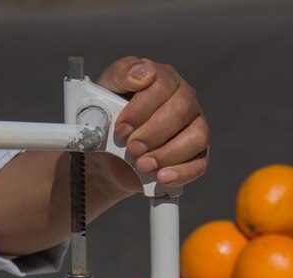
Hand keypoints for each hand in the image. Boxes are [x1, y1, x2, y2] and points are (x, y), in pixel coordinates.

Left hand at [96, 56, 209, 189]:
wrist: (108, 157)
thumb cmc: (110, 120)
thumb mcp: (104, 93)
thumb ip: (120, 75)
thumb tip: (142, 73)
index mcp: (163, 79)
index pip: (162, 86)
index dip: (140, 109)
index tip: (121, 129)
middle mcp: (184, 100)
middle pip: (181, 110)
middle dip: (153, 133)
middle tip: (131, 148)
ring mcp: (195, 127)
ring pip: (196, 137)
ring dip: (167, 154)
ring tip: (143, 165)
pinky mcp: (197, 155)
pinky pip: (199, 164)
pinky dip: (181, 173)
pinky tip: (162, 177)